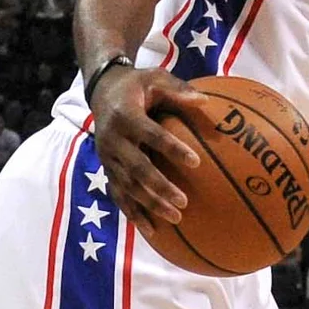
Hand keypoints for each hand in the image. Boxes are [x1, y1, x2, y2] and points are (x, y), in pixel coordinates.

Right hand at [88, 65, 203, 235]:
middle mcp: (112, 140)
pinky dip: (133, 213)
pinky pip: (118, 195)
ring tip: (175, 218)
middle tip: (184, 201)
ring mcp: (107, 157)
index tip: (195, 162)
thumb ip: (178, 90)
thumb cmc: (137, 84)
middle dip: (159, 186)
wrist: (102, 91)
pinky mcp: (107, 169)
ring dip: (149, 204)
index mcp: (126, 116)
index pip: (151, 135)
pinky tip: (151, 230)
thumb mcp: (155, 78)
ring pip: (127, 186)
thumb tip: (206, 100)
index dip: (172, 148)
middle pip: (136, 168)